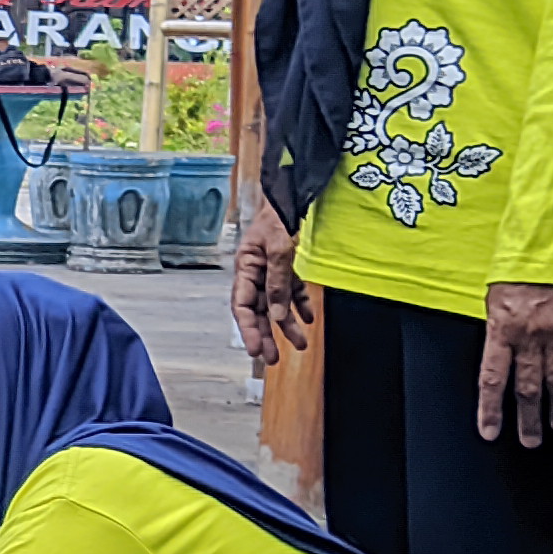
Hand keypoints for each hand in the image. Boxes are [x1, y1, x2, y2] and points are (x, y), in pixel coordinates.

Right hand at [231, 204, 313, 369]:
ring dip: (287, 326)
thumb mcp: (279, 248)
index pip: (242, 305)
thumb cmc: (278, 215)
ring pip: (278, 305)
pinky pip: (293, 292)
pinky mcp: (287, 268)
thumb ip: (278, 281)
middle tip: (272, 359)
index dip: (247, 329)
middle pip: (258, 311)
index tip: (254, 349)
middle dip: (265, 335)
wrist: (292, 194)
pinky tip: (310, 320)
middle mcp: (255, 273)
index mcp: (245, 267)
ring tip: (300, 345)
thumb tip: (278, 315)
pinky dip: (301, 305)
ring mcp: (271, 271)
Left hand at [479, 281, 552, 447]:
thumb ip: (496, 327)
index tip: (491, 433)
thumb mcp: (493, 296)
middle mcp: (530, 337)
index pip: (493, 380)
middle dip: (528, 418)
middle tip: (530, 442)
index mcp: (501, 330)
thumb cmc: (516, 266)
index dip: (491, 410)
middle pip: (528, 388)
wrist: (552, 241)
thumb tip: (496, 352)